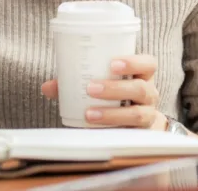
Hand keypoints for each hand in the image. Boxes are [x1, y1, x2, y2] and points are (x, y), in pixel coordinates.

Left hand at [41, 55, 167, 130]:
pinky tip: (94, 130)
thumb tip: (48, 87)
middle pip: (141, 89)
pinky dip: (111, 130)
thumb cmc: (115, 97)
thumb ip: (76, 83)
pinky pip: (130, 134)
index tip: (112, 64)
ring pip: (137, 114)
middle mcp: (149, 94)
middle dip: (115, 88)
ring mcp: (148, 115)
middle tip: (91, 88)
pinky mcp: (140, 134)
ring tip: (89, 113)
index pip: (148, 64)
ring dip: (112, 113)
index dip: (134, 62)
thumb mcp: (102, 84)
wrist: (134, 125)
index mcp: (142, 76)